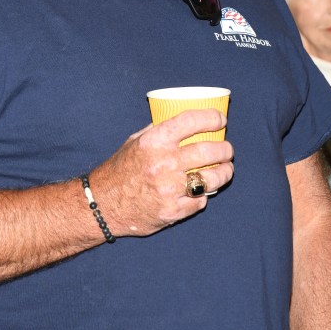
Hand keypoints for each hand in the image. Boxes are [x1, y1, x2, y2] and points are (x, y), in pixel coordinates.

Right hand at [90, 108, 233, 237]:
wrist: (102, 204)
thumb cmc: (120, 169)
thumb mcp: (135, 141)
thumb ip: (159, 130)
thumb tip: (186, 121)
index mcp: (154, 141)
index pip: (192, 121)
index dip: (212, 118)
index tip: (221, 120)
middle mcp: (164, 163)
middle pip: (210, 151)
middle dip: (226, 149)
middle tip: (227, 150)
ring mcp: (170, 189)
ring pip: (212, 178)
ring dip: (224, 173)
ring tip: (225, 170)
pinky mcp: (172, 211)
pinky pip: (200, 201)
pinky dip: (202, 196)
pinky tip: (200, 191)